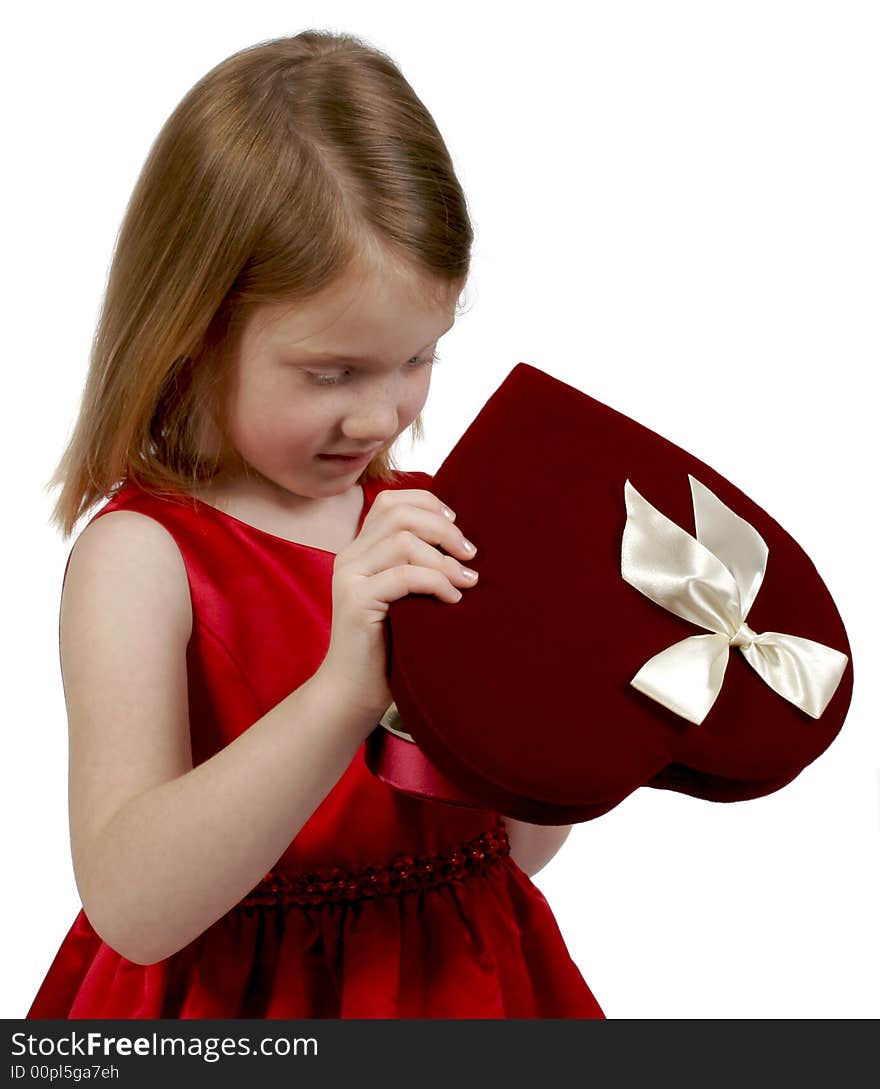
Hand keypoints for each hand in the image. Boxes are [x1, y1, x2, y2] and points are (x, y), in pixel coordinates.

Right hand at [315, 489, 479, 729]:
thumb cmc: (391, 646)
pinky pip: (403, 575)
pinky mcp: (355, 600)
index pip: (392, 502)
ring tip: (467, 582)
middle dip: (443, 529)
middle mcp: (350, 556)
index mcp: (361, 549)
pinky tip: (452, 599)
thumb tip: (468, 544)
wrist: (355, 691)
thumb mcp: (408, 596)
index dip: (430, 505)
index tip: (459, 528)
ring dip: (444, 559)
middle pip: (399, 514)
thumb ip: (421, 566)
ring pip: (403, 541)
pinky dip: (436, 582)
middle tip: (471, 555)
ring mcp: (349, 576)